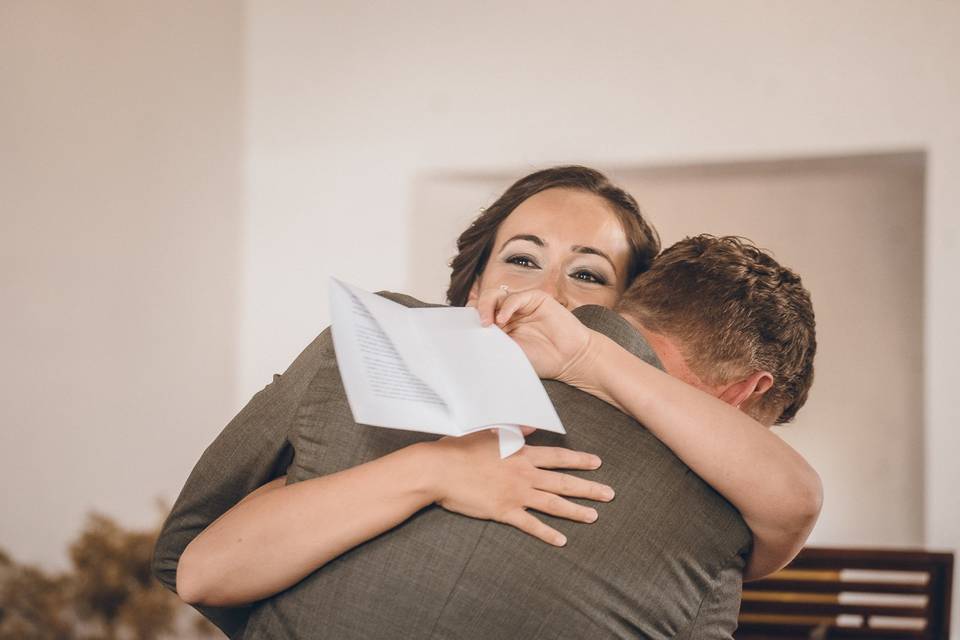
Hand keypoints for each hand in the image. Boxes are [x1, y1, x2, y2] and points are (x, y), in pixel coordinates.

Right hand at [425, 430, 614, 545]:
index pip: (558, 457)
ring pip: (554, 504)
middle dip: (589, 488)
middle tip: (609, 494)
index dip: (580, 460)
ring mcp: (516, 494)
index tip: (598, 463)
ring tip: (594, 516)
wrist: (439, 469)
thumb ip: (514, 430)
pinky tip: (562, 540)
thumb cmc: (459, 448)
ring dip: (576, 511)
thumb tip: (531, 426)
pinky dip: (548, 534)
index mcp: (522, 453)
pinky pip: (531, 525)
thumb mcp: (488, 432)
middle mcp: (524, 473)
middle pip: (563, 482)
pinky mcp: (504, 512)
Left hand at [474, 286, 595, 384]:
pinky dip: (507, 306)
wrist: (570, 359)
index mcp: (501, 327)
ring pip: (496, 295)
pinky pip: (516, 297)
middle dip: (477, 311)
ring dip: (487, 306)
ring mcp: (522, 305)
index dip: (470, 319)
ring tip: (487, 322)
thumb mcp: (510, 353)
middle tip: (478, 325)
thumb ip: (493, 342)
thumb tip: (468, 338)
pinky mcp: (536, 298)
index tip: (463, 329)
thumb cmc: (542, 361)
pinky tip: (503, 319)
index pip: (479, 316)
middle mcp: (509, 314)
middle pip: (484, 303)